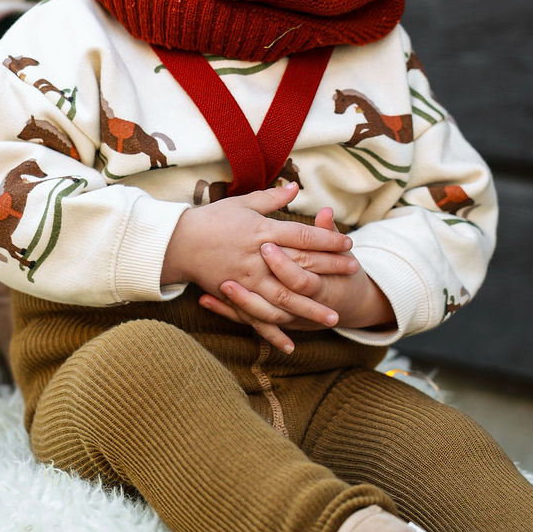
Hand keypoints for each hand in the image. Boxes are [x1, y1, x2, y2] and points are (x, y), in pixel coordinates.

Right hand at [163, 182, 357, 352]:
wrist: (179, 241)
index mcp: (262, 231)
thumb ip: (271, 198)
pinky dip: (274, 332)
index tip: (349, 244)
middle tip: (354, 273)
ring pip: (285, 298)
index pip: (303, 236)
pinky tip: (291, 344)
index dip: (328, 240)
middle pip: (301, 265)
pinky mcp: (235, 296)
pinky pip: (258, 317)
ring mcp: (247, 279)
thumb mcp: (242, 203)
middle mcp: (258, 257)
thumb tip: (296, 187)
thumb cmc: (212, 219)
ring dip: (310, 310)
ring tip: (334, 318)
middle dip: (330, 270)